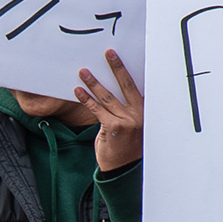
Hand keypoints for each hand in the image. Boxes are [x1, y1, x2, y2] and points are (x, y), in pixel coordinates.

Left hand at [73, 48, 144, 173]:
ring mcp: (127, 120)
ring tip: (83, 71)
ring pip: (107, 96)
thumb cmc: (126, 146)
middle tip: (108, 53)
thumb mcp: (132, 125)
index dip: (129, 71)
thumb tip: (113, 92)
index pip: (137, 85)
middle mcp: (138, 113)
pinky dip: (86, 99)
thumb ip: (127, 110)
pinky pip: (97, 109)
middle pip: (126, 85)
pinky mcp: (114, 127)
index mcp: (144, 110)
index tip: (122, 57)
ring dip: (93, 82)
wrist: (123, 168)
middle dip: (117, 67)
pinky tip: (77, 92)